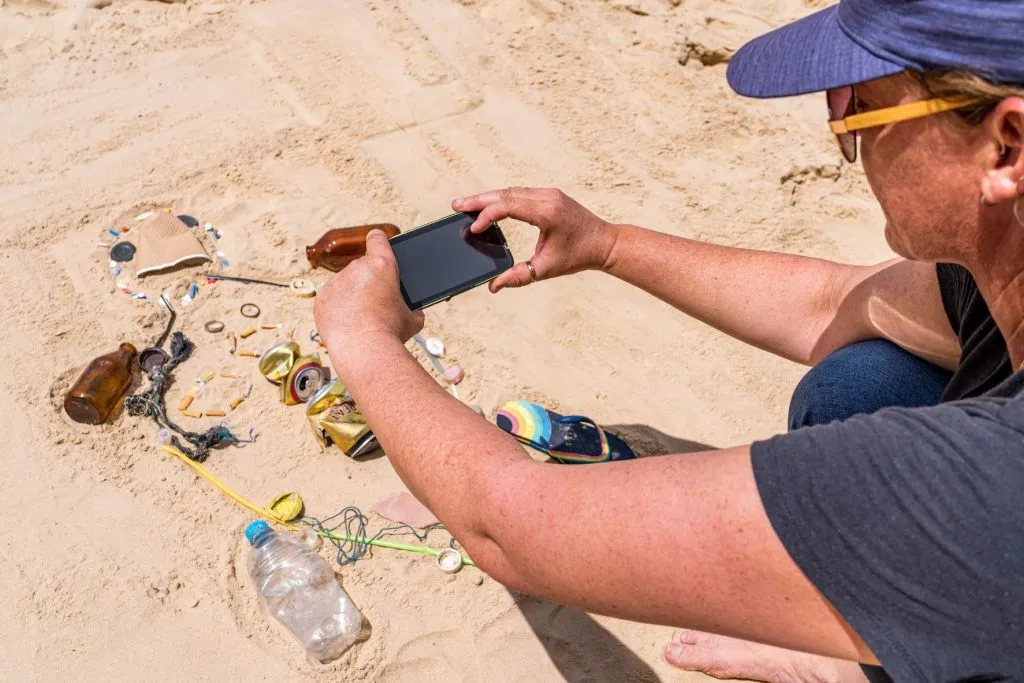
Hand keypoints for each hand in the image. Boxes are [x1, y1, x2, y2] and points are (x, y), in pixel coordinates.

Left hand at [313, 230, 424, 348]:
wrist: (364, 350)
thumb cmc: (391, 333)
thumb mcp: (412, 320)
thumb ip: (412, 310)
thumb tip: (414, 314)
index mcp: (382, 266)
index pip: (377, 239)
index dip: (379, 241)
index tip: (378, 244)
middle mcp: (357, 268)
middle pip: (362, 267)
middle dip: (367, 281)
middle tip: (374, 302)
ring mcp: (336, 282)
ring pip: (344, 284)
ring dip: (350, 294)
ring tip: (359, 318)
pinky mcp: (321, 298)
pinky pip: (330, 299)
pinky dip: (336, 308)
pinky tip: (345, 323)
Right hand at [453, 187, 618, 291]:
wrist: (604, 243)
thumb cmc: (578, 256)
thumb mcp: (547, 269)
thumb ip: (518, 277)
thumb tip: (494, 286)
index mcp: (546, 213)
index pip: (508, 207)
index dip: (487, 217)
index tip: (473, 229)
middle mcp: (547, 197)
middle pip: (505, 193)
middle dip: (478, 200)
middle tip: (456, 206)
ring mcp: (549, 193)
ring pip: (511, 191)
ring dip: (488, 198)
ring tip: (467, 206)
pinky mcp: (549, 195)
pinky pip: (520, 193)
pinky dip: (502, 199)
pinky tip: (489, 206)